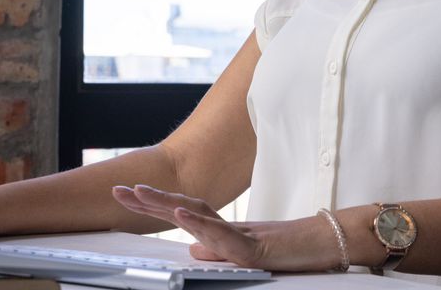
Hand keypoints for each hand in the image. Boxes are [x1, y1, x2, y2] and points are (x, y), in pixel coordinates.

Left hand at [111, 185, 340, 271]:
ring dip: (166, 203)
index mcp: (219, 227)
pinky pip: (222, 235)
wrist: (324, 243)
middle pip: (180, 206)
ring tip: (138, 194)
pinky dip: (200, 223)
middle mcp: (224, 224)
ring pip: (196, 215)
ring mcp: (236, 233)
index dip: (151, 204)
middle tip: (116, 189)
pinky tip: (181, 214)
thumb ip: (216, 248)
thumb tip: (191, 248)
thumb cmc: (287, 247)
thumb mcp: (242, 252)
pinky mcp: (251, 246)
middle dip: (146, 199)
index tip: (124, 195)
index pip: (179, 212)